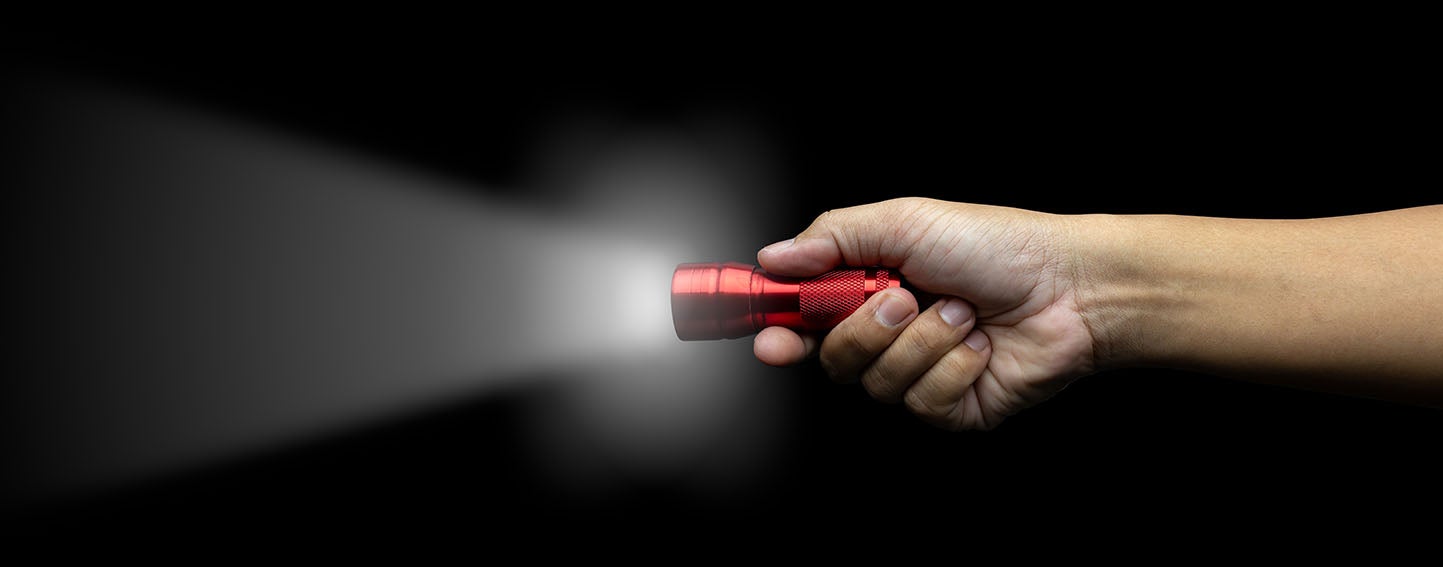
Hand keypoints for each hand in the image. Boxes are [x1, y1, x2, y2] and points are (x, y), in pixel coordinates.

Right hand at [753, 198, 1095, 429]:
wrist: (1070, 287)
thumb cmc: (996, 246)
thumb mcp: (905, 222)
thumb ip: (832, 238)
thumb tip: (772, 258)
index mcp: (869, 288)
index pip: (803, 320)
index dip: (778, 333)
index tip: (770, 339)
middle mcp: (889, 335)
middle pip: (832, 360)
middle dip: (864, 331)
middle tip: (902, 297)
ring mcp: (919, 375)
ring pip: (878, 383)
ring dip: (922, 343)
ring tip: (962, 313)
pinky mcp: (950, 408)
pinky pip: (923, 403)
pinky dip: (953, 368)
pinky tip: (980, 345)